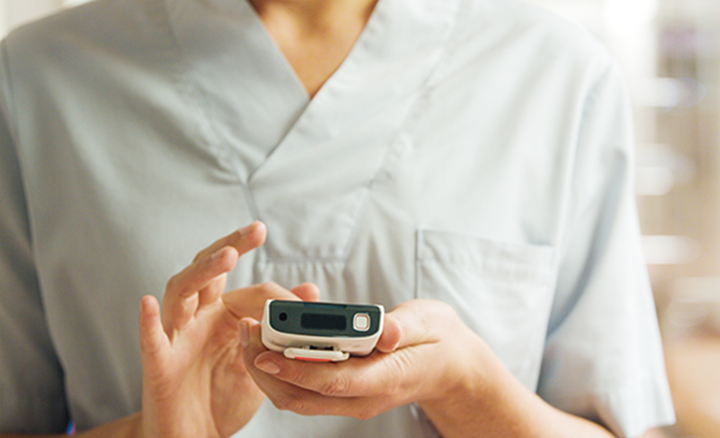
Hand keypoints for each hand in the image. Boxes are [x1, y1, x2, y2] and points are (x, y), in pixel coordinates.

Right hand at [138, 222, 319, 437]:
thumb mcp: (261, 358)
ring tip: (225, 256)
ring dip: (201, 272)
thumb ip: (280, 325)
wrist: (194, 435)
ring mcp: (176, 337)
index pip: (248, 288)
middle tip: (255, 230)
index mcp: (223, 315)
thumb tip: (311, 291)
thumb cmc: (223, 395)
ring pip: (181, 293)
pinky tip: (149, 303)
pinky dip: (148, 321)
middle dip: (229, 247)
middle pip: (208, 272)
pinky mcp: (159, 365)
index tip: (308, 299)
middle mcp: (198, 318)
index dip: (278, 292)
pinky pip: (151, 341)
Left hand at [238, 299, 481, 419]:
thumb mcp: (429, 323)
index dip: (296, 369)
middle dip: (267, 368)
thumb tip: (386, 331)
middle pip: (303, 396)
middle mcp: (363, 397)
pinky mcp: (343, 393)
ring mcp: (351, 399)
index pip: (332, 381)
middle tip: (246, 330)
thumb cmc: (438, 340)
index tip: (264, 353)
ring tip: (249, 333)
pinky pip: (303, 390)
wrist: (449, 369)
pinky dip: (280, 369)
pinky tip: (268, 341)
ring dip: (267, 370)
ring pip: (297, 398)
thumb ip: (405, 327)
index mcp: (385, 378)